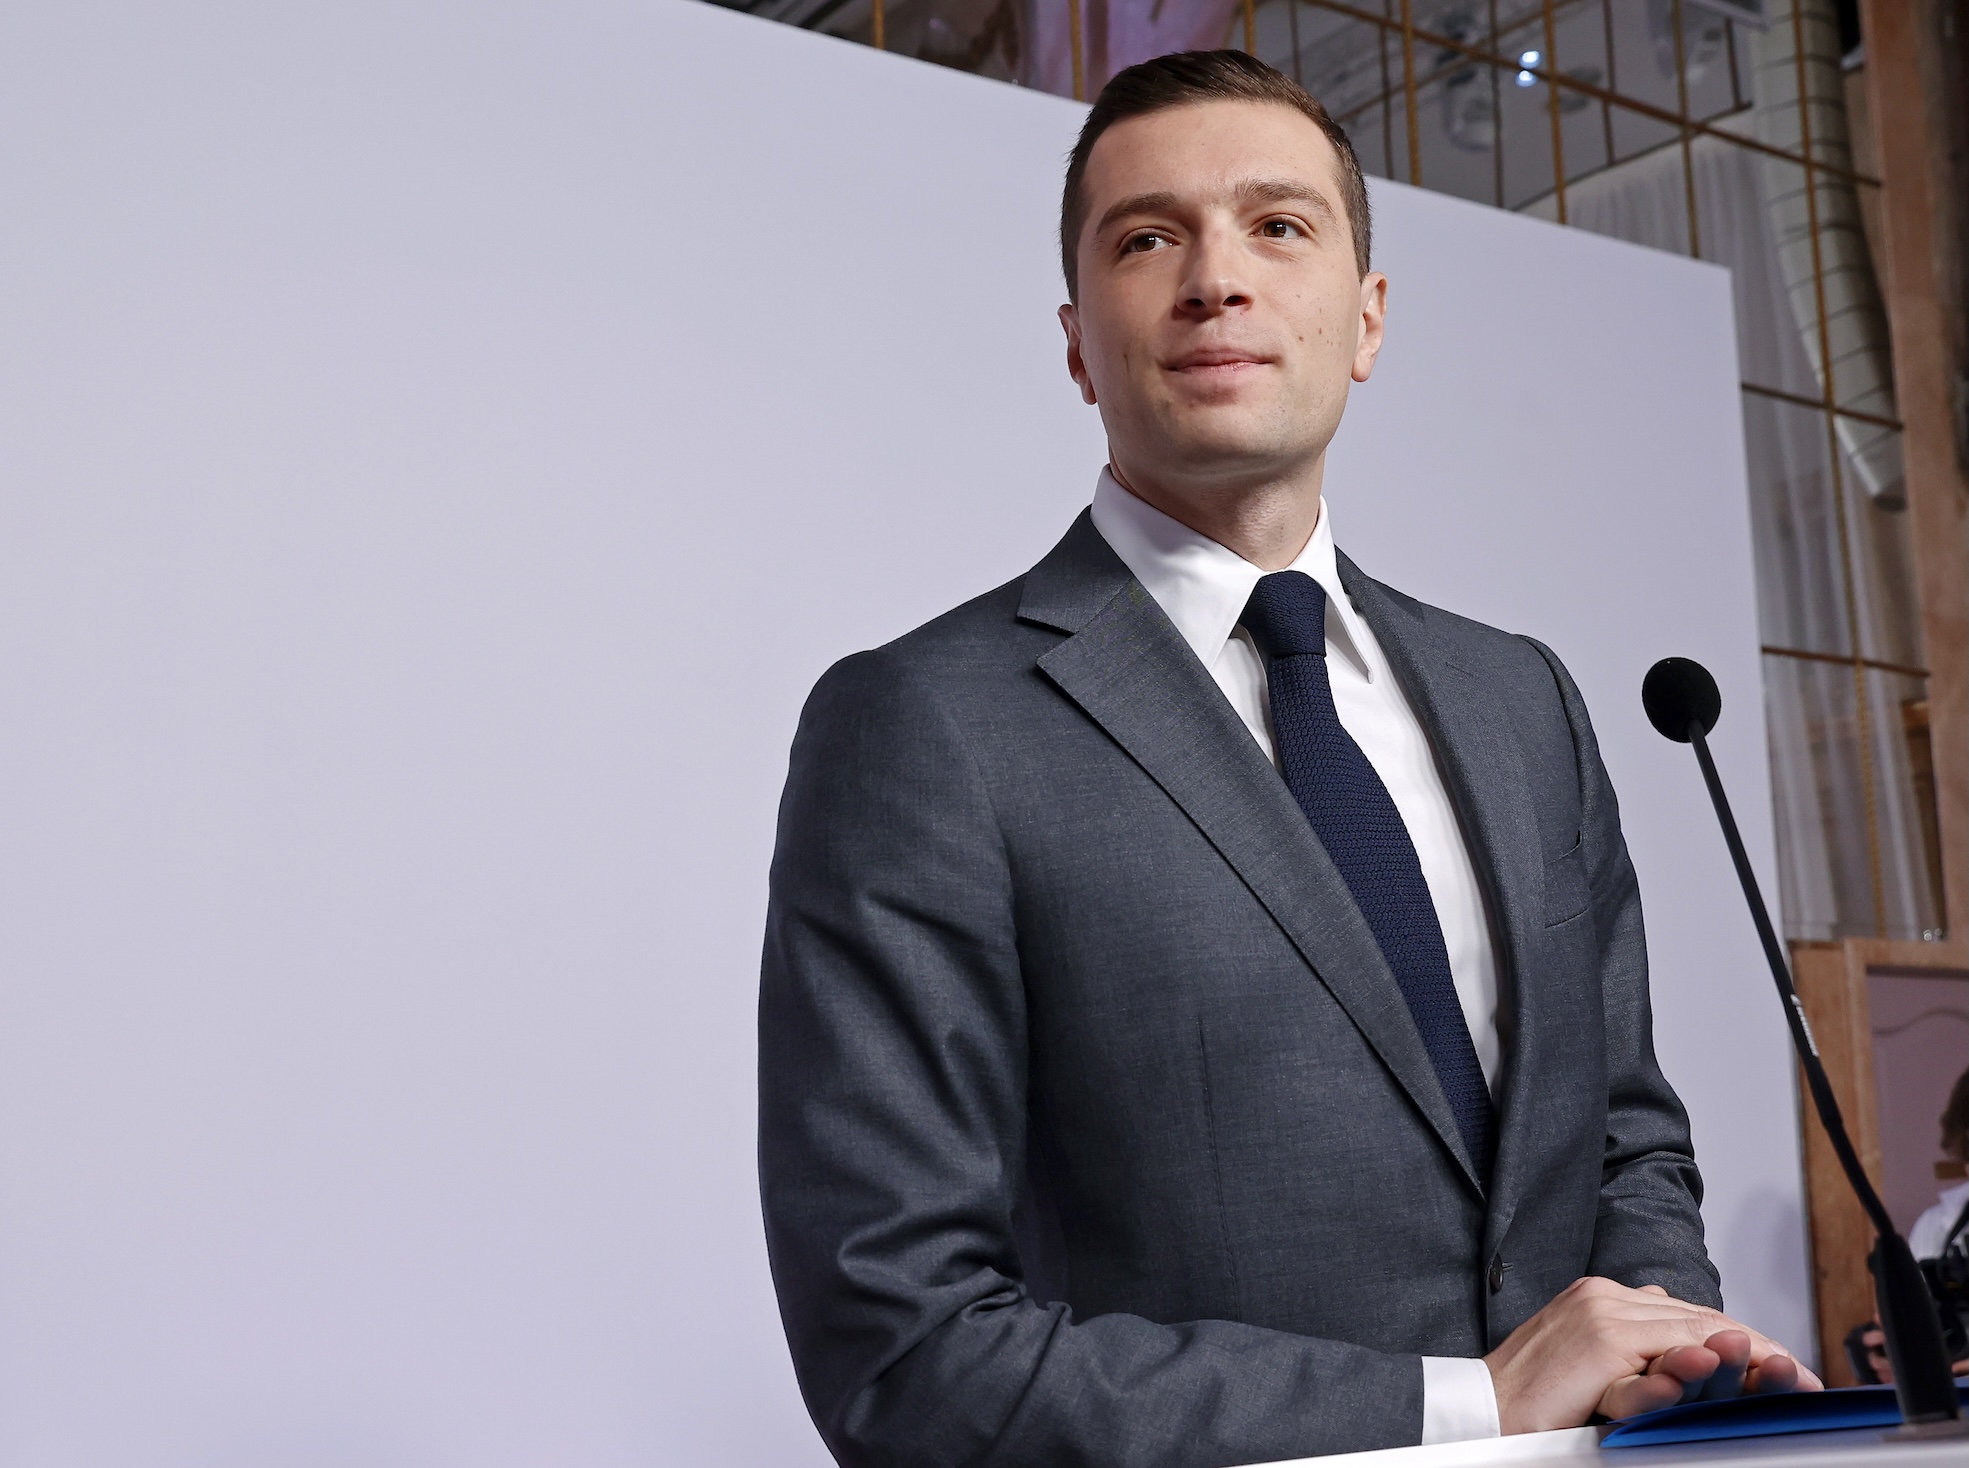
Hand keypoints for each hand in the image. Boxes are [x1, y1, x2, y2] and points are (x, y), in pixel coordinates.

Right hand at [1483, 1277, 1823, 1433]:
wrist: (1477, 1410)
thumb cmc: (1532, 1400)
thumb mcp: (1591, 1367)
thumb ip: (1632, 1347)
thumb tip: (1685, 1340)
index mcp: (1603, 1297)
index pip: (1690, 1314)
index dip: (1742, 1341)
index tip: (1785, 1370)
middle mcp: (1605, 1295)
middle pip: (1702, 1318)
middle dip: (1759, 1350)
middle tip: (1804, 1380)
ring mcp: (1601, 1313)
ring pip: (1691, 1330)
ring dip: (1745, 1354)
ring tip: (1788, 1373)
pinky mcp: (1598, 1341)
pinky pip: (1660, 1354)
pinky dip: (1696, 1363)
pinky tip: (1727, 1367)